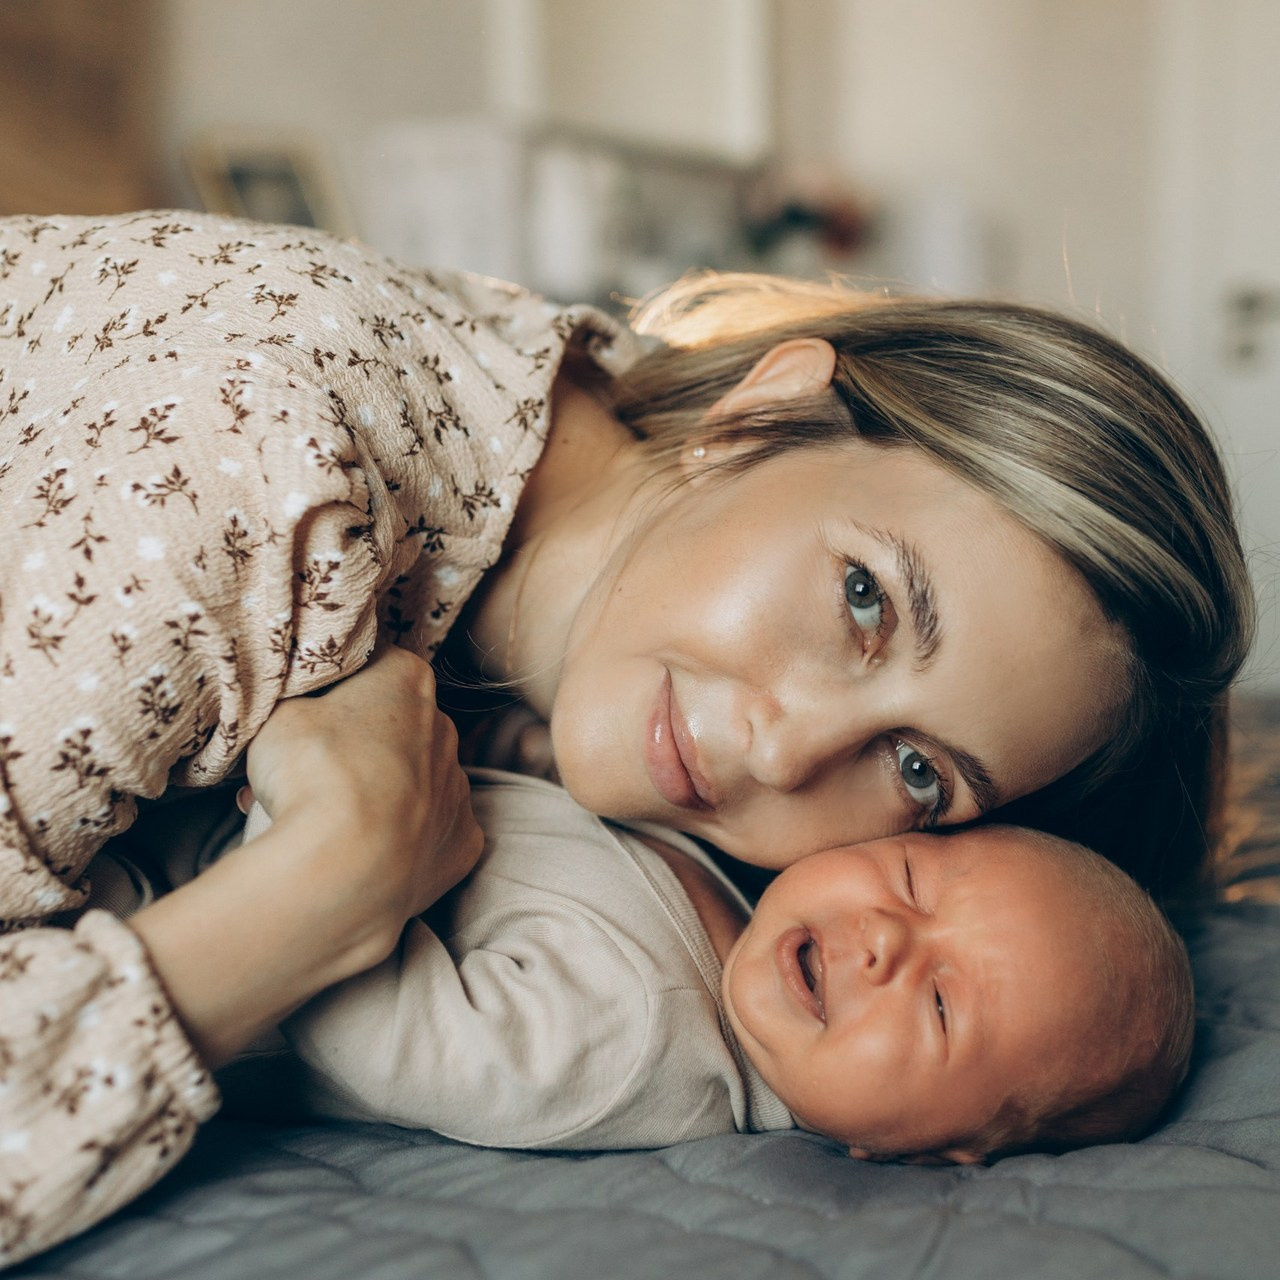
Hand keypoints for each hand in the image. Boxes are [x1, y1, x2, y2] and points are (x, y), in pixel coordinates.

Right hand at [245, 644, 483, 946]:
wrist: (344, 866)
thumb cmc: (312, 775)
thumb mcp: (278, 714)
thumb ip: (295, 701)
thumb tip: (297, 707)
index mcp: (407, 679)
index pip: (368, 666)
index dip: (329, 691)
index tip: (301, 716)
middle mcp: (445, 727)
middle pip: (393, 726)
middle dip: (352, 744)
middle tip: (304, 773)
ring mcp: (458, 787)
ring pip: (413, 780)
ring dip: (377, 791)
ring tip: (326, 820)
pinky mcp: (463, 841)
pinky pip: (432, 831)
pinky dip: (405, 839)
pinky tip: (369, 850)